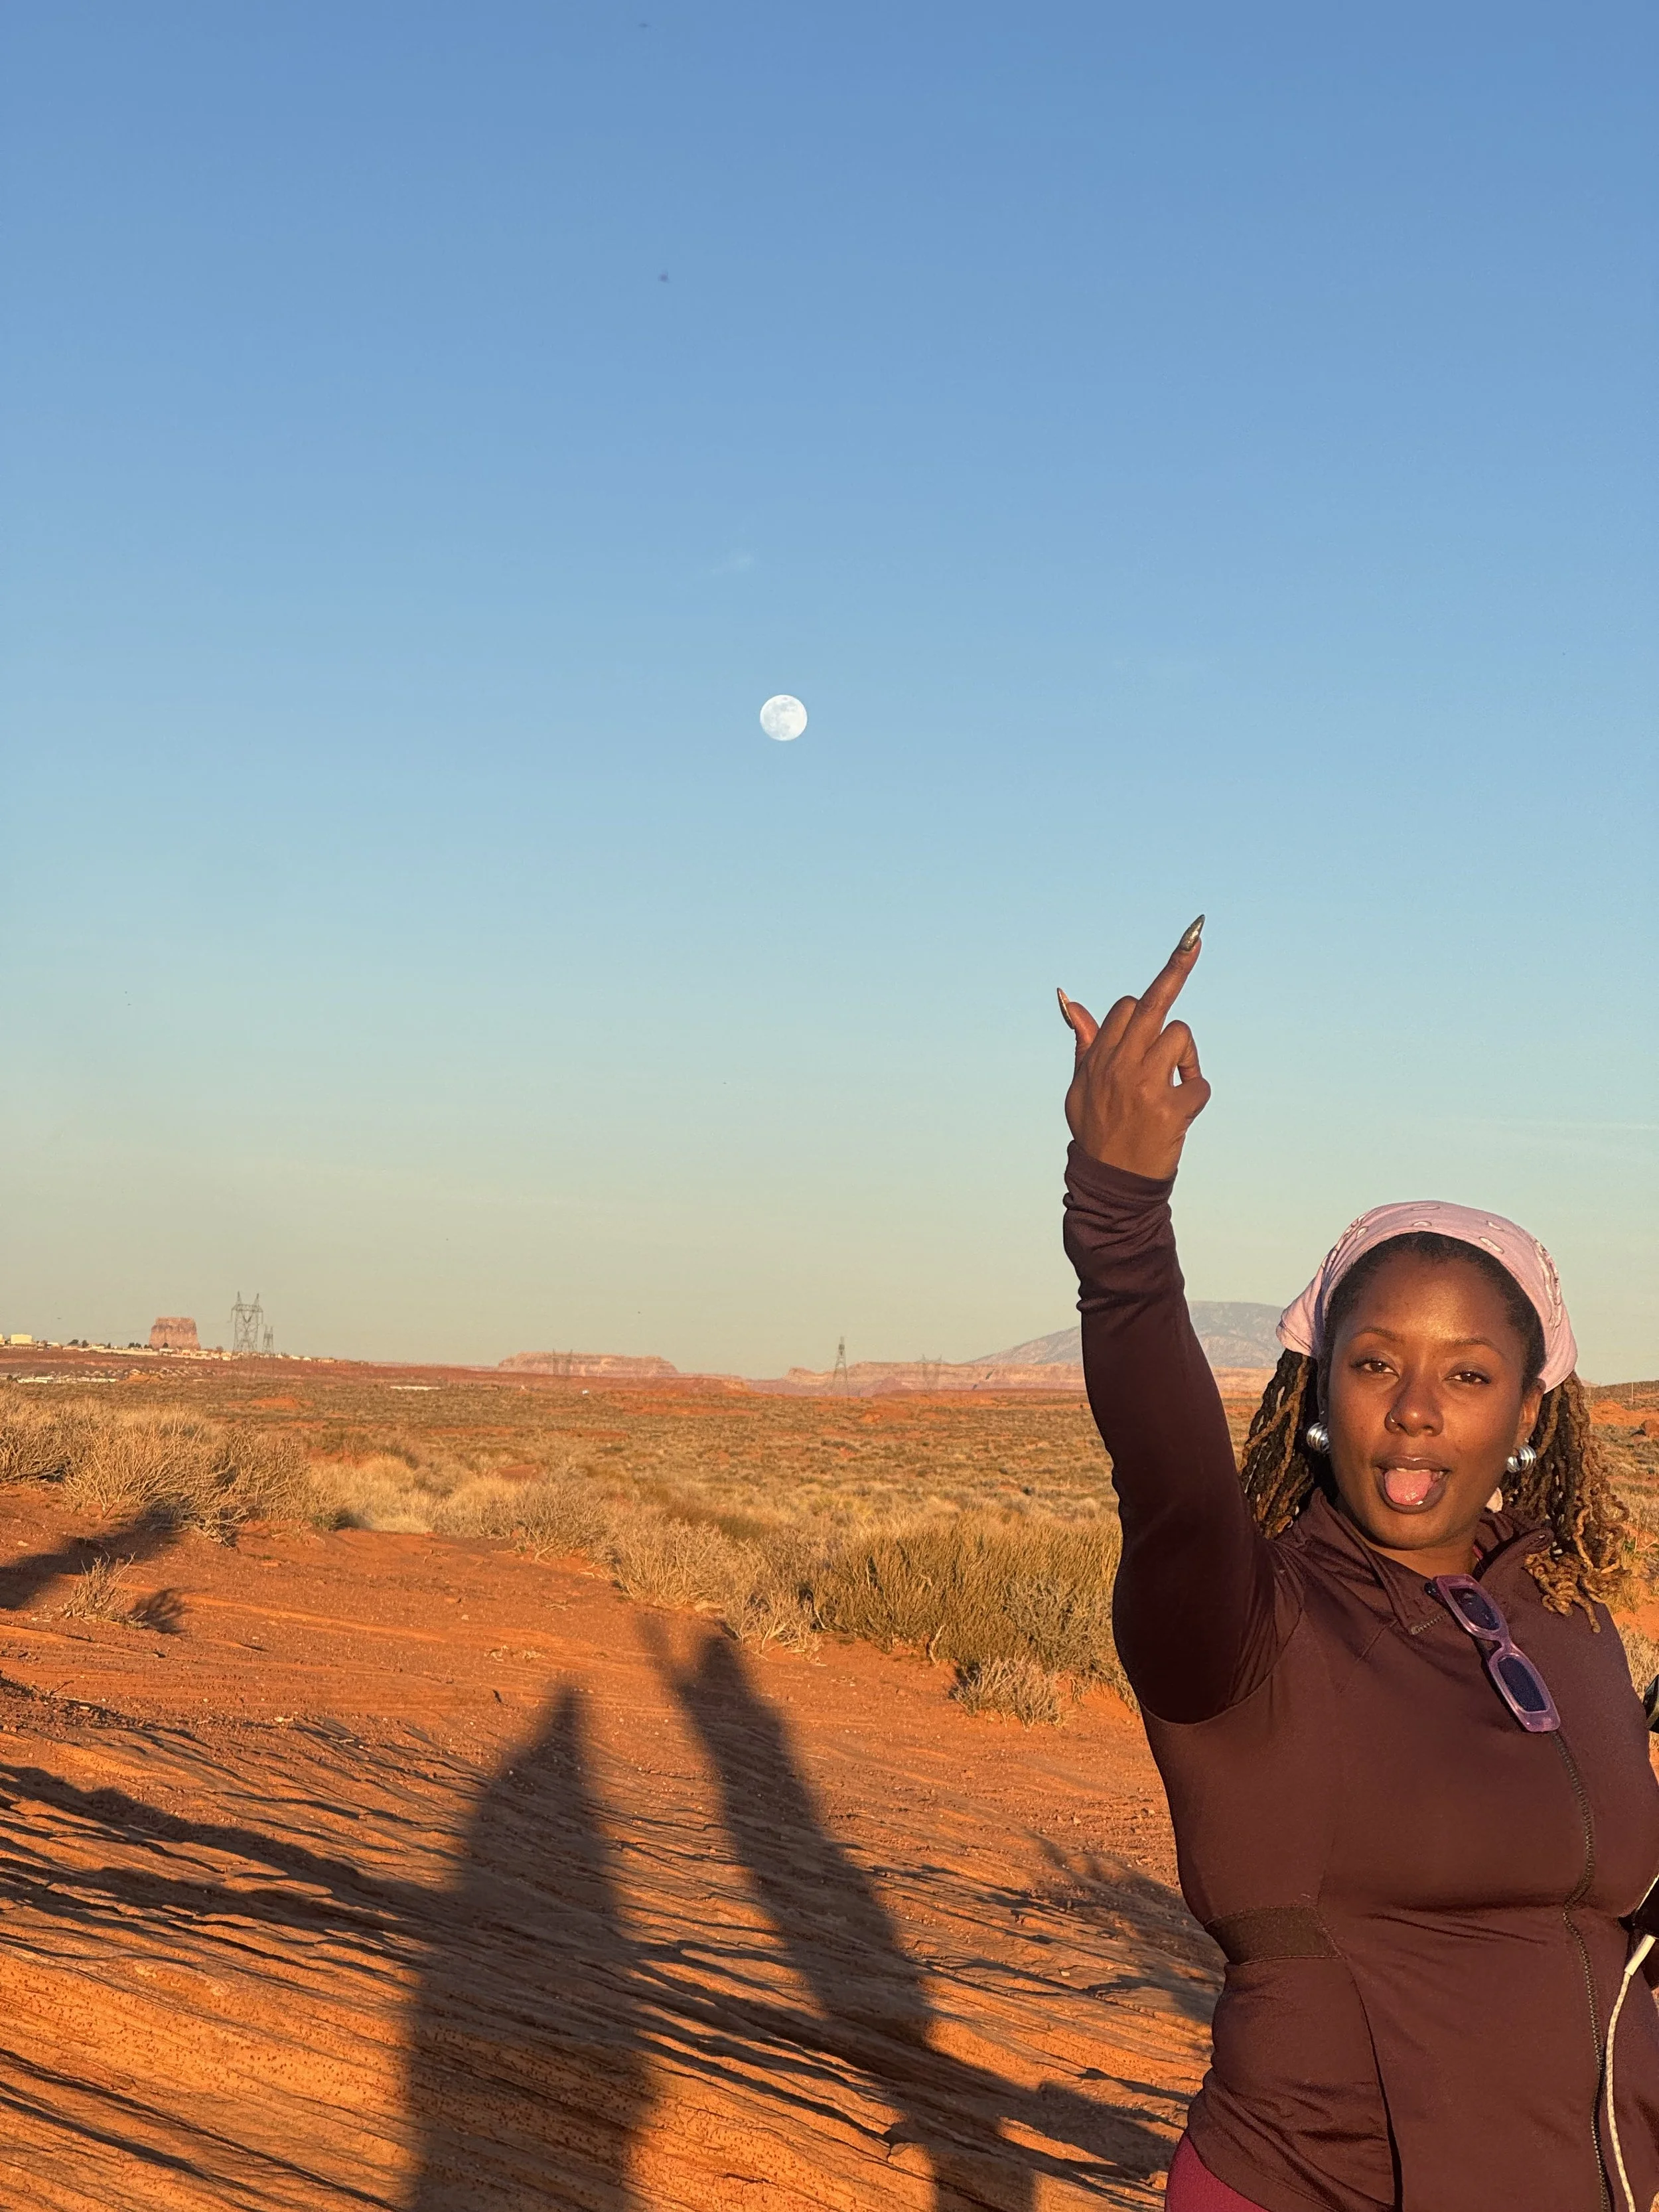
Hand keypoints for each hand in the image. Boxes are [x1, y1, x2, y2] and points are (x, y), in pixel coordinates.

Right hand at [1058, 919, 1210, 1177]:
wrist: (1111, 1183)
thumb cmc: (1098, 1130)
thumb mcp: (1081, 1086)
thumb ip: (1084, 1041)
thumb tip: (1067, 997)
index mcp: (1098, 1058)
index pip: (1126, 1007)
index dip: (1146, 999)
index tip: (1177, 954)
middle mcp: (1118, 1066)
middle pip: (1153, 1004)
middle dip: (1177, 966)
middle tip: (1196, 934)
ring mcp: (1144, 1086)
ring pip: (1181, 1036)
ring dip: (1185, 1057)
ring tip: (1170, 1086)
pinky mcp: (1170, 1109)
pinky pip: (1200, 1083)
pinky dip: (1196, 1096)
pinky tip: (1180, 1114)